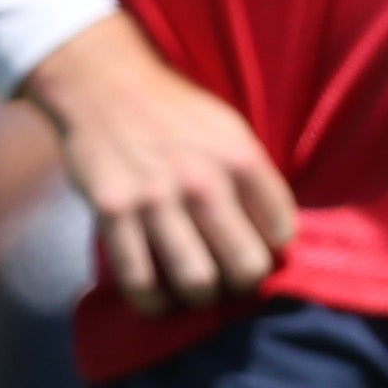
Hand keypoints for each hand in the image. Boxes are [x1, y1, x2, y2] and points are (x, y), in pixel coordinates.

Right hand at [18, 12, 297, 315]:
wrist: (105, 85)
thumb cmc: (175, 113)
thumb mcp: (230, 130)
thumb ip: (254, 178)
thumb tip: (279, 235)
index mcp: (240, 157)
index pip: (281, 231)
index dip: (274, 249)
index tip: (260, 248)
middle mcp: (203, 180)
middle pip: (245, 267)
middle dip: (243, 282)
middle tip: (232, 278)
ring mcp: (156, 199)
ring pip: (197, 282)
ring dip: (202, 296)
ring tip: (199, 288)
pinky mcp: (113, 212)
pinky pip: (140, 280)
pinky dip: (153, 301)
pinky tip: (160, 297)